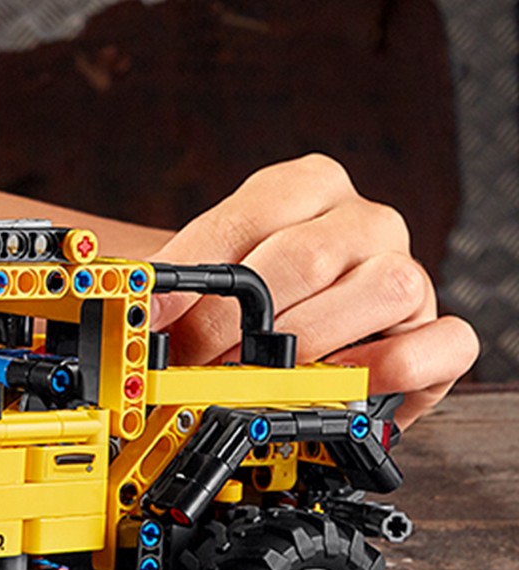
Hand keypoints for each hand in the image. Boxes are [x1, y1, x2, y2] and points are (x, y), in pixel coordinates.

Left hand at [149, 154, 476, 428]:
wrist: (299, 334)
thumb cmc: (252, 300)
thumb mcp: (209, 272)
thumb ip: (177, 277)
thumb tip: (126, 296)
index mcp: (307, 185)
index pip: (245, 217)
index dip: (192, 273)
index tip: (150, 314)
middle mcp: (366, 220)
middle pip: (305, 257)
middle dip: (237, 319)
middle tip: (193, 361)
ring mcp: (410, 272)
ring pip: (382, 289)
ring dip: (306, 344)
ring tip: (252, 378)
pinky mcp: (442, 333)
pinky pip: (442, 342)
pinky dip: (390, 367)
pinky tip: (342, 384)